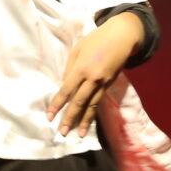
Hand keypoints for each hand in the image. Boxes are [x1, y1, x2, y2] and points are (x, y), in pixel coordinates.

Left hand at [47, 13, 141, 137]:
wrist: (121, 37)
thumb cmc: (95, 40)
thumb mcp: (77, 50)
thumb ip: (69, 69)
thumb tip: (63, 85)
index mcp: (81, 69)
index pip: (66, 91)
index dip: (57, 104)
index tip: (49, 116)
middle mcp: (93, 79)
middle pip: (79, 102)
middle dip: (70, 118)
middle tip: (62, 132)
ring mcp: (103, 83)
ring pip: (92, 106)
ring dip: (84, 121)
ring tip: (78, 134)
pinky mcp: (110, 84)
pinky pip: (99, 101)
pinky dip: (93, 112)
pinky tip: (88, 121)